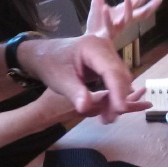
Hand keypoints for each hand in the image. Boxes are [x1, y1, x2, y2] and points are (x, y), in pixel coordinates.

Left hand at [16, 34, 149, 121]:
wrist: (46, 54)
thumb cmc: (50, 64)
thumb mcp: (60, 79)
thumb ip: (75, 93)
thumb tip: (86, 108)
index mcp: (93, 47)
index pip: (111, 70)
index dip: (118, 90)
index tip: (120, 110)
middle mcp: (105, 47)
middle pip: (120, 74)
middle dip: (118, 97)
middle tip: (109, 119)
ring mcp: (108, 53)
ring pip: (121, 78)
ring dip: (117, 98)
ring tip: (107, 117)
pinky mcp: (108, 62)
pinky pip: (116, 79)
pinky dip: (114, 94)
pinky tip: (107, 108)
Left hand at [85, 0, 161, 43]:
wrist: (88, 41)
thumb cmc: (96, 24)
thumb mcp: (97, 3)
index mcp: (123, 11)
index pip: (138, 0)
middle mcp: (123, 20)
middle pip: (141, 13)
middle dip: (151, 6)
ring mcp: (117, 27)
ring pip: (127, 19)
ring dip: (128, 8)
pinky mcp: (107, 33)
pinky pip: (109, 25)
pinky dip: (107, 17)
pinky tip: (105, 7)